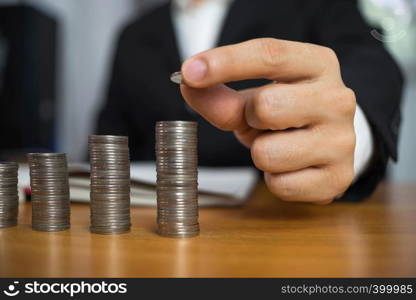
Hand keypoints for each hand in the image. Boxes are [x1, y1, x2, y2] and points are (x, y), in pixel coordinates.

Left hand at [180, 38, 355, 203]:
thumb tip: (188, 83)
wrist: (327, 142)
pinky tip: (290, 167)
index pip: (270, 55)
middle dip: (250, 119)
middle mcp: (338, 99)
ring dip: (260, 153)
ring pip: (268, 153)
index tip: (189, 71)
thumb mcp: (253, 98)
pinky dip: (273, 179)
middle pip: (266, 107)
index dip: (225, 62)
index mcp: (318, 64)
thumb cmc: (287, 113)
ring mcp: (343, 141)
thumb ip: (221, 94)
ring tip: (278, 145)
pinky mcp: (338, 178)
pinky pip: (280, 185)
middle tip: (263, 122)